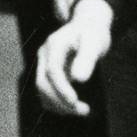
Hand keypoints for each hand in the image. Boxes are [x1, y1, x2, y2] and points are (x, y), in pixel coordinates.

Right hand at [36, 0, 112, 116]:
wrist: (86, 25)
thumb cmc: (93, 33)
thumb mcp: (94, 42)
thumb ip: (87, 59)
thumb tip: (78, 79)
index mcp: (54, 45)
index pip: (52, 71)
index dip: (61, 88)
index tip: (75, 102)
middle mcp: (44, 54)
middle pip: (42, 82)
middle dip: (60, 100)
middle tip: (85, 110)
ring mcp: (44, 63)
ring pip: (41, 90)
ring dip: (58, 105)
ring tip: (83, 110)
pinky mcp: (47, 71)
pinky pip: (46, 91)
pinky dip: (57, 103)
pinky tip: (74, 106)